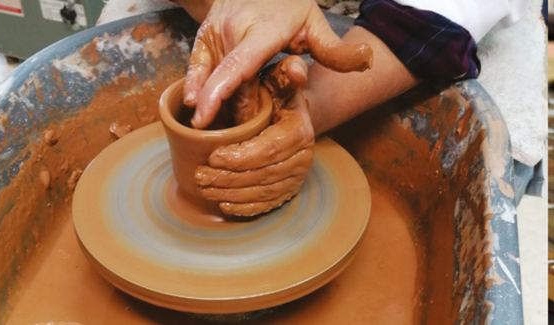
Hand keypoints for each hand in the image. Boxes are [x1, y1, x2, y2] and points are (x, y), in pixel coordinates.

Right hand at [183, 0, 372, 128]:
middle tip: (255, 123)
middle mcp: (233, 30)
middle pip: (230, 86)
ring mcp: (215, 32)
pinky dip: (195, 87)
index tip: (204, 114)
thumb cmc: (289, 6)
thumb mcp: (316, 24)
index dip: (220, 91)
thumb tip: (367, 63)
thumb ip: (336, 51)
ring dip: (223, 103)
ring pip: (214, 81)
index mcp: (263, 31)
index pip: (239, 66)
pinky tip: (193, 105)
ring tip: (234, 113)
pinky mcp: (202, 36)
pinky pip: (195, 68)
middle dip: (239, 111)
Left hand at [194, 56, 313, 216]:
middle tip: (200, 175)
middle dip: (229, 178)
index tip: (213, 156)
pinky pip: (266, 206)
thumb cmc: (277, 98)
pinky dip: (244, 208)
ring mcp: (296, 178)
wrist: (290, 119)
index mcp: (299, 131)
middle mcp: (302, 158)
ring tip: (204, 187)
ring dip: (231, 194)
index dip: (240, 156)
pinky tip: (223, 205)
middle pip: (263, 175)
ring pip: (262, 192)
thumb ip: (282, 74)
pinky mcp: (288, 192)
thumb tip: (296, 67)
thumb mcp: (279, 81)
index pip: (269, 149)